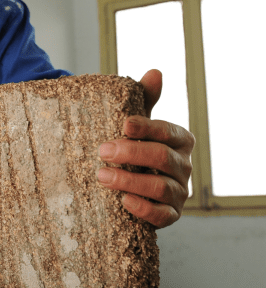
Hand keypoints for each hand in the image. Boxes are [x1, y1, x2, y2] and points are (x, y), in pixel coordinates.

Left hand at [96, 69, 194, 227]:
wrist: (129, 185)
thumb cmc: (134, 149)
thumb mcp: (137, 126)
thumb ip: (145, 100)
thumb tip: (155, 72)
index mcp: (180, 141)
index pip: (168, 131)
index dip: (147, 127)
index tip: (123, 124)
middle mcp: (184, 166)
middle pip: (162, 158)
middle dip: (132, 153)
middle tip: (102, 150)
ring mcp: (179, 193)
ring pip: (161, 187)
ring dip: (130, 181)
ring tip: (102, 176)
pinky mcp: (170, 215)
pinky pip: (162, 215)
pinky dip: (143, 209)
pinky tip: (123, 201)